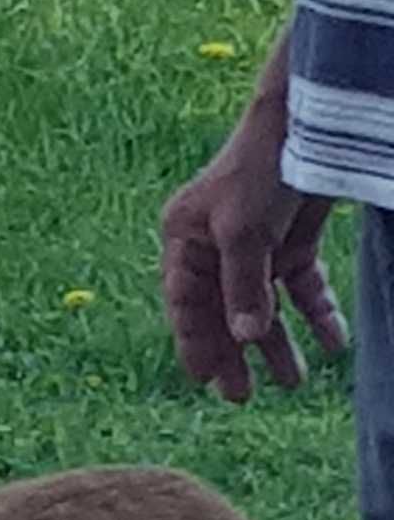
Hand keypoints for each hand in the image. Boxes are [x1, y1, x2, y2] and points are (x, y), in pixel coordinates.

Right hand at [160, 96, 344, 401]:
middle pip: (223, 311)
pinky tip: (333, 340)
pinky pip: (300, 286)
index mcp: (185, 240)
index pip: (185, 303)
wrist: (307, 122)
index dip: (195, 342)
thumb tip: (245, 337)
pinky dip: (316, 312)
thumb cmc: (259, 168)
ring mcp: (255, 244)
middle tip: (244, 397)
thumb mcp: (244, 232)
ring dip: (279, 342)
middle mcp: (215, 245)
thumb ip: (243, 286)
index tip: (206, 381)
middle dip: (236, 354)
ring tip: (295, 381)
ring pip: (263, 305)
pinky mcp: (290, 239)